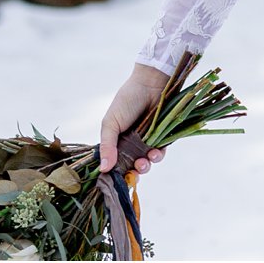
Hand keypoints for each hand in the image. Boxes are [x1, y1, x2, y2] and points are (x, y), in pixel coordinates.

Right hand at [98, 62, 171, 183]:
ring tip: (143, 162)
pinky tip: (154, 153)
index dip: (116, 175)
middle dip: (132, 174)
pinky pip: (159, 154)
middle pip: (130, 168)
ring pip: (145, 164)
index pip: (114, 165)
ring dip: (144, 167)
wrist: (150, 83)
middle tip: (134, 172)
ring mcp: (145, 143)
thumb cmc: (127, 100)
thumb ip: (107, 146)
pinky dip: (157, 157)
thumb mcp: (111, 122)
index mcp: (116, 142)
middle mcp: (130, 145)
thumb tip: (103, 169)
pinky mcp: (160, 138)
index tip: (117, 180)